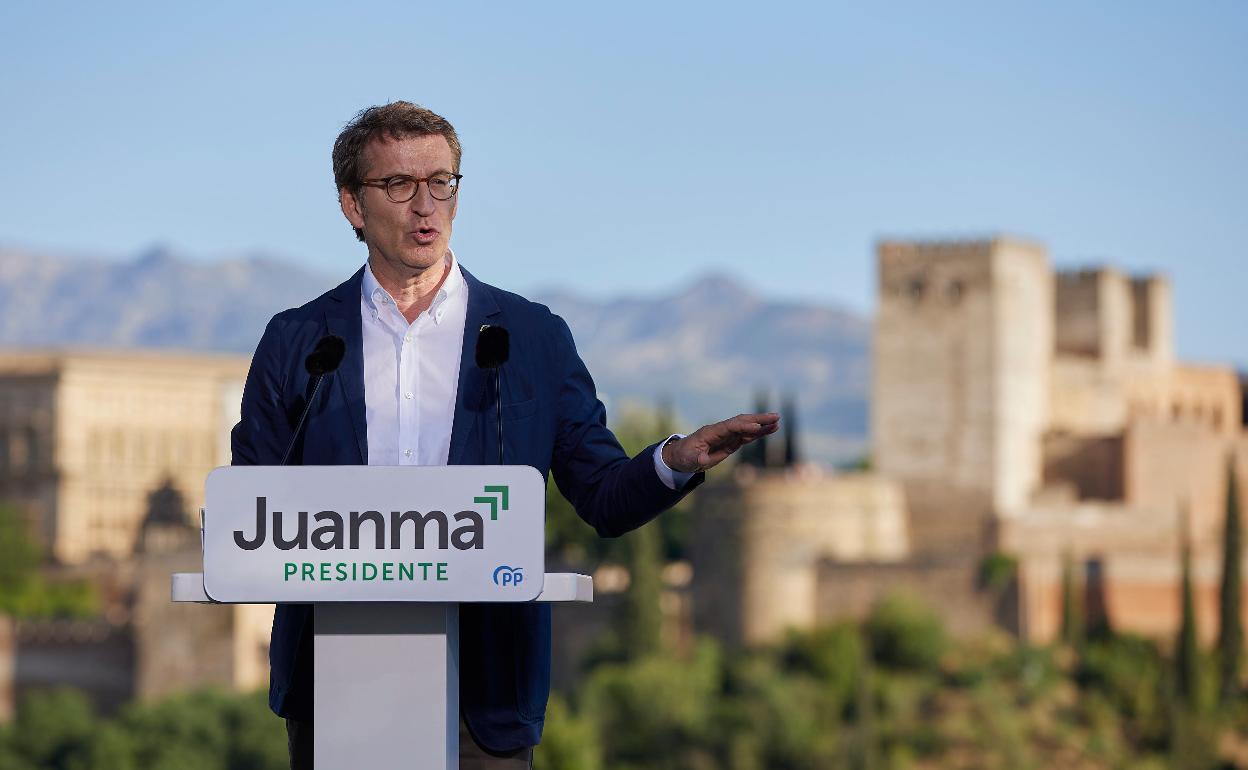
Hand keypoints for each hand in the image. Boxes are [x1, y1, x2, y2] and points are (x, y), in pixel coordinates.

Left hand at [662, 412, 780, 472]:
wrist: (681, 456)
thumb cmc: (685, 456)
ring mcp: (727, 435)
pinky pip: (747, 435)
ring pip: (747, 427)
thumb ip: (698, 458)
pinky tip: (770, 430)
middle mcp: (721, 430)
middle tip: (775, 416)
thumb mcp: (689, 459)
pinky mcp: (731, 442)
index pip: (730, 427)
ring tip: (777, 422)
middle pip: (742, 421)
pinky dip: (758, 432)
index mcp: (711, 432)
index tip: (757, 427)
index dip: (743, 426)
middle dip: (758, 419)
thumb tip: (703, 460)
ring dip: (762, 424)